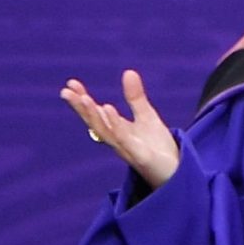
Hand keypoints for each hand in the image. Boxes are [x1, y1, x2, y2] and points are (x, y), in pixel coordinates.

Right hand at [60, 70, 179, 188]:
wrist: (177, 173)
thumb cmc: (158, 148)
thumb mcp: (147, 117)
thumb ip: (135, 97)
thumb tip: (128, 71)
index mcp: (117, 132)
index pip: (96, 114)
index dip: (82, 100)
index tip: (70, 83)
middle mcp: (118, 142)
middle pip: (95, 124)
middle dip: (81, 108)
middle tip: (66, 92)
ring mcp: (129, 150)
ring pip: (107, 133)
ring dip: (95, 116)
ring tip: (85, 99)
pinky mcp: (142, 158)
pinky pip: (126, 141)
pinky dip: (116, 127)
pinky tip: (109, 110)